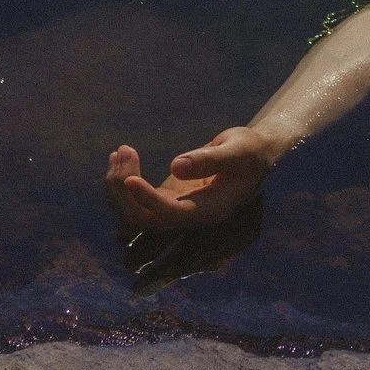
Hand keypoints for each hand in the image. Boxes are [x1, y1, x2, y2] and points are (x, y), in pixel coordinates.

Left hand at [104, 127, 274, 235]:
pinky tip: (119, 155)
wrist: (252, 155)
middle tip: (122, 151)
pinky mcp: (166, 198)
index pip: (170, 214)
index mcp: (209, 210)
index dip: (147, 200)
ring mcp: (174, 209)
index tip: (129, 177)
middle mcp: (188, 217)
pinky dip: (121, 182)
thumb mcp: (237, 149)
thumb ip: (209, 159)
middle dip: (124, 190)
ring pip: (133, 213)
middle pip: (144, 220)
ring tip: (120, 151)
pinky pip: (135, 201)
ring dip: (117, 185)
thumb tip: (175, 167)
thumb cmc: (249, 151)